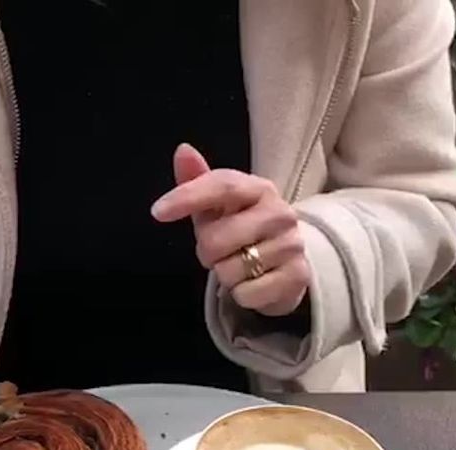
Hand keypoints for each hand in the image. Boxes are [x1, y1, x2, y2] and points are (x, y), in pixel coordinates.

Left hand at [152, 144, 310, 316]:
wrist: (285, 263)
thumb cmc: (241, 229)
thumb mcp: (216, 207)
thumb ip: (196, 180)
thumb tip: (183, 150)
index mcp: (258, 189)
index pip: (222, 186)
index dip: (187, 197)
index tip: (158, 211)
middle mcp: (280, 213)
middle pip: (216, 240)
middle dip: (206, 252)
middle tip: (220, 251)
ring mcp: (292, 245)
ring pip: (229, 271)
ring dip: (225, 274)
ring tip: (240, 265)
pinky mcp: (297, 277)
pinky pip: (246, 293)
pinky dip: (242, 294)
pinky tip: (253, 282)